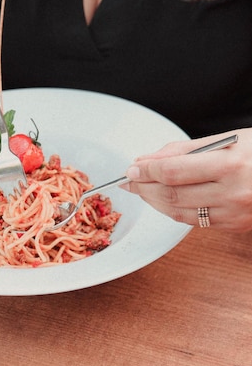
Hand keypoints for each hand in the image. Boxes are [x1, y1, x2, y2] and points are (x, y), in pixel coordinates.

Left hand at [121, 129, 251, 232]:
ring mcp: (235, 214)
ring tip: (141, 189)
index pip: (173, 172)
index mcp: (230, 165)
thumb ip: (184, 150)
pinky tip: (163, 200)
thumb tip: (148, 160)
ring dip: (154, 201)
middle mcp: (233, 193)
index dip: (146, 171)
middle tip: (130, 179)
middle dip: (144, 187)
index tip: (132, 167)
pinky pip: (195, 222)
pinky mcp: (235, 226)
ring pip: (180, 213)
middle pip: (172, 195)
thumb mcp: (225, 139)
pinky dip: (173, 211)